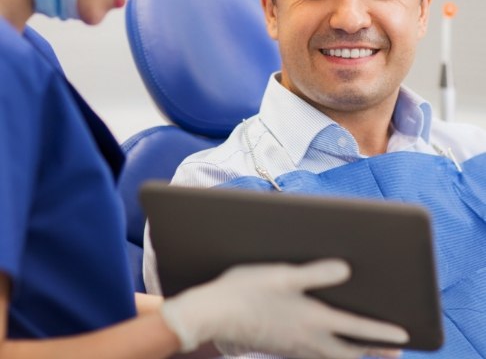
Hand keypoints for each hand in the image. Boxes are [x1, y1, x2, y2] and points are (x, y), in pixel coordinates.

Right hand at [160, 259, 408, 358]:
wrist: (212, 314)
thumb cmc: (246, 290)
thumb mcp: (282, 274)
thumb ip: (316, 273)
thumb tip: (346, 270)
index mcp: (312, 320)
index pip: (357, 330)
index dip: (383, 333)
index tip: (406, 336)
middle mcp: (307, 339)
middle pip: (350, 353)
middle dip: (374, 352)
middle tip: (395, 350)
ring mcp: (293, 347)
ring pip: (333, 357)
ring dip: (355, 353)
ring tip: (367, 349)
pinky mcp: (280, 347)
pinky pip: (315, 355)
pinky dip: (332, 353)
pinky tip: (327, 344)